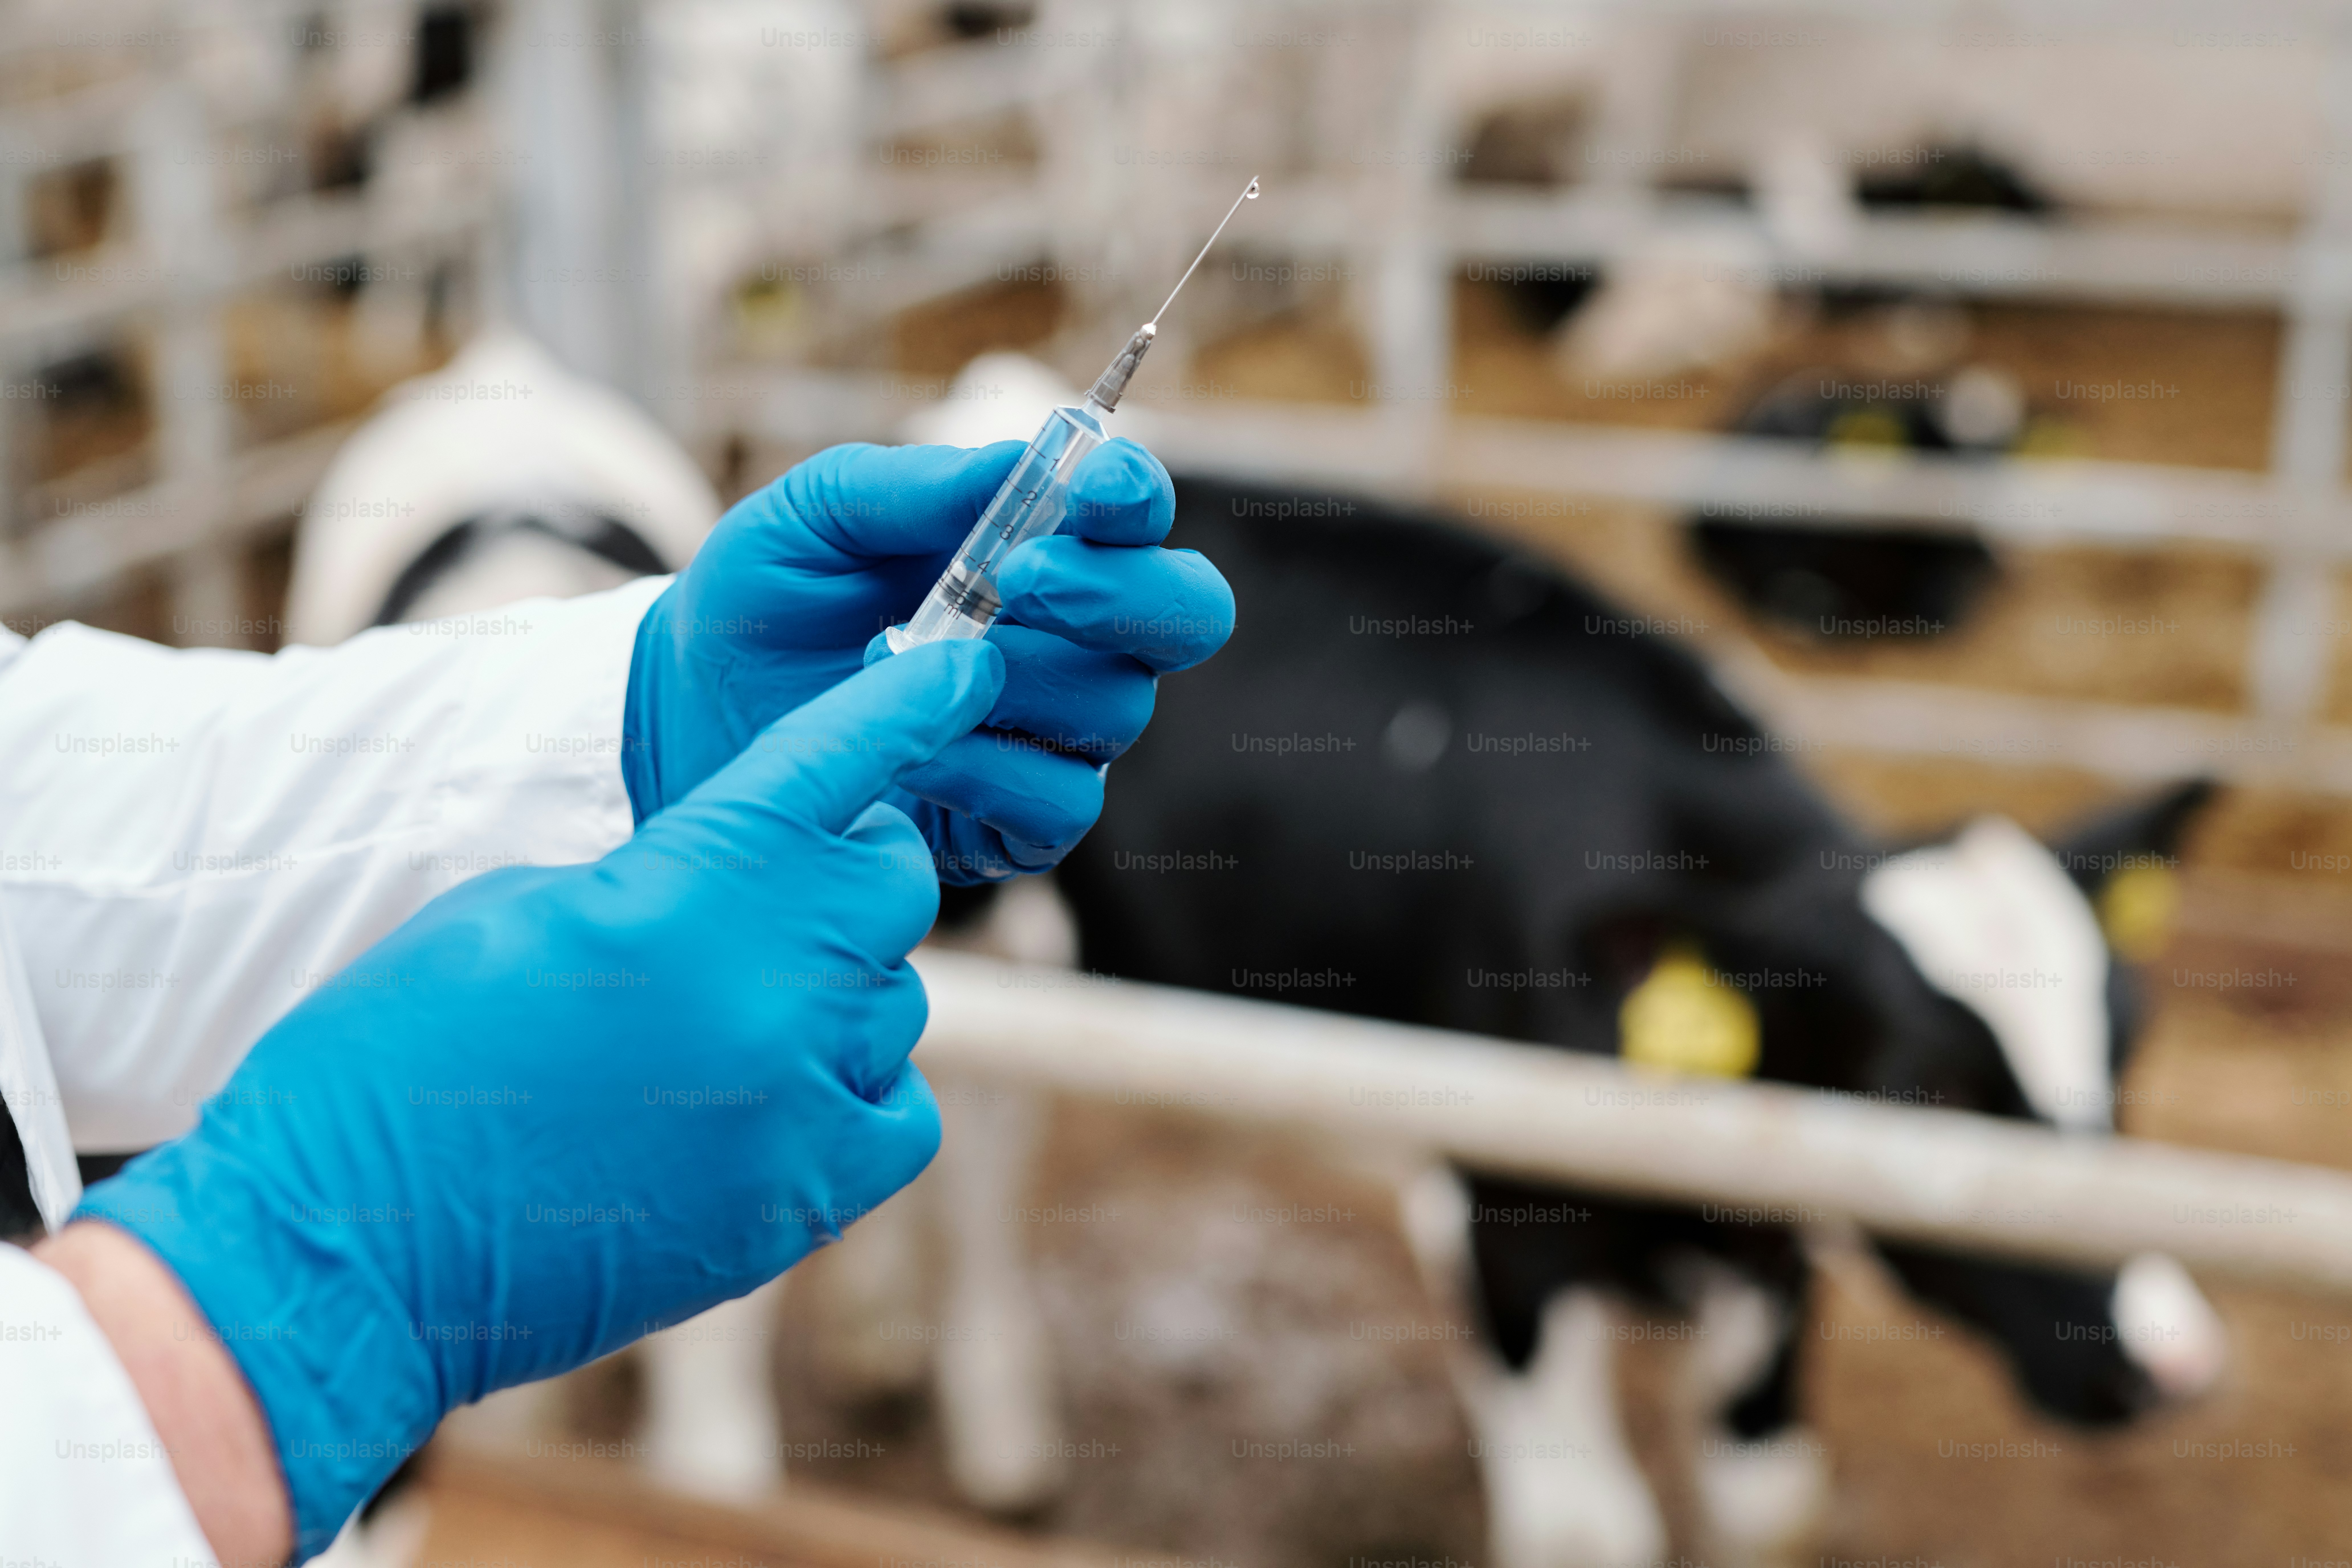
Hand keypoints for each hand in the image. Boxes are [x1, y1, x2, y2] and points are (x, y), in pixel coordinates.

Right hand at [77, 640, 1001, 1559]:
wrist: (348, 1239)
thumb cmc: (406, 1051)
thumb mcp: (531, 908)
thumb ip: (672, 877)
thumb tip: (760, 885)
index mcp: (687, 884)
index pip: (840, 760)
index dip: (907, 704)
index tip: (960, 672)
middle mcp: (769, 985)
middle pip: (890, 886)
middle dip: (845, 878)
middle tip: (770, 907)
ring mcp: (796, 1099)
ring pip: (893, 1003)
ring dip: (832, 1000)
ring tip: (717, 1039)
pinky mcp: (804, 1201)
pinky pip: (898, 1111)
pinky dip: (854, 1097)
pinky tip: (770, 1109)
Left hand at [621, 439, 1232, 881]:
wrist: (692, 717)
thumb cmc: (763, 604)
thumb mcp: (809, 517)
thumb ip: (909, 486)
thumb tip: (1014, 462)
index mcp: (1045, 550)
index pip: (1139, 516)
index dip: (1136, 496)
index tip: (1090, 488)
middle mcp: (1077, 643)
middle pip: (1186, 614)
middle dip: (1116, 592)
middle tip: (1018, 581)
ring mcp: (1058, 737)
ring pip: (1118, 706)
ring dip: (1015, 680)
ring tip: (900, 663)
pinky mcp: (1021, 825)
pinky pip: (1061, 803)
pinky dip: (986, 773)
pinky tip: (911, 752)